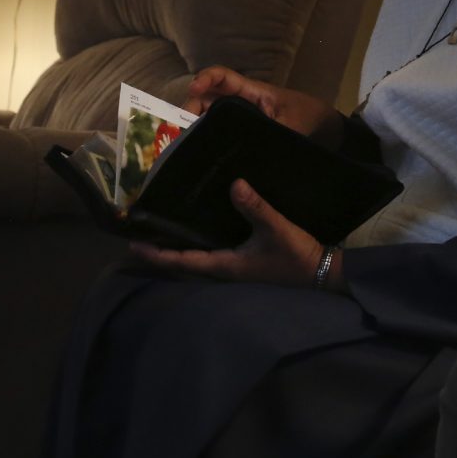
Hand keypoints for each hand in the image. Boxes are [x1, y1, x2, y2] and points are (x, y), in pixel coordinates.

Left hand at [130, 179, 333, 288]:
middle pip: (184, 262)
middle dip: (162, 251)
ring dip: (177, 248)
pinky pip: (211, 253)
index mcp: (226, 265)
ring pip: (196, 259)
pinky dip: (196, 244)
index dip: (158, 254)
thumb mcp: (277, 229)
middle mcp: (225, 269)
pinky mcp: (244, 262)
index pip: (183, 260)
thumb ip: (256, 207)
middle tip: (139, 237)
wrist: (322, 273)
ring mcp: (234, 268)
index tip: (134, 245)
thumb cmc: (296, 256)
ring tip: (159, 232)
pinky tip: (196, 229)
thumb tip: (234, 184)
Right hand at [186, 67, 342, 146]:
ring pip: (208, 111)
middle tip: (184, 128)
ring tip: (186, 141)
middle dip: (192, 106)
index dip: (205, 78)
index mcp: (252, 90)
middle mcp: (240, 99)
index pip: (223, 77)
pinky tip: (198, 149)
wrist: (321, 124)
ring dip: (195, 122)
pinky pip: (217, 126)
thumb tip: (252, 149)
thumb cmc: (306, 116)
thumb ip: (272, 133)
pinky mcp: (239, 127)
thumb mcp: (292, 126)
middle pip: (207, 95)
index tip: (193, 89)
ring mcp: (238, 113)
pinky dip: (205, 133)